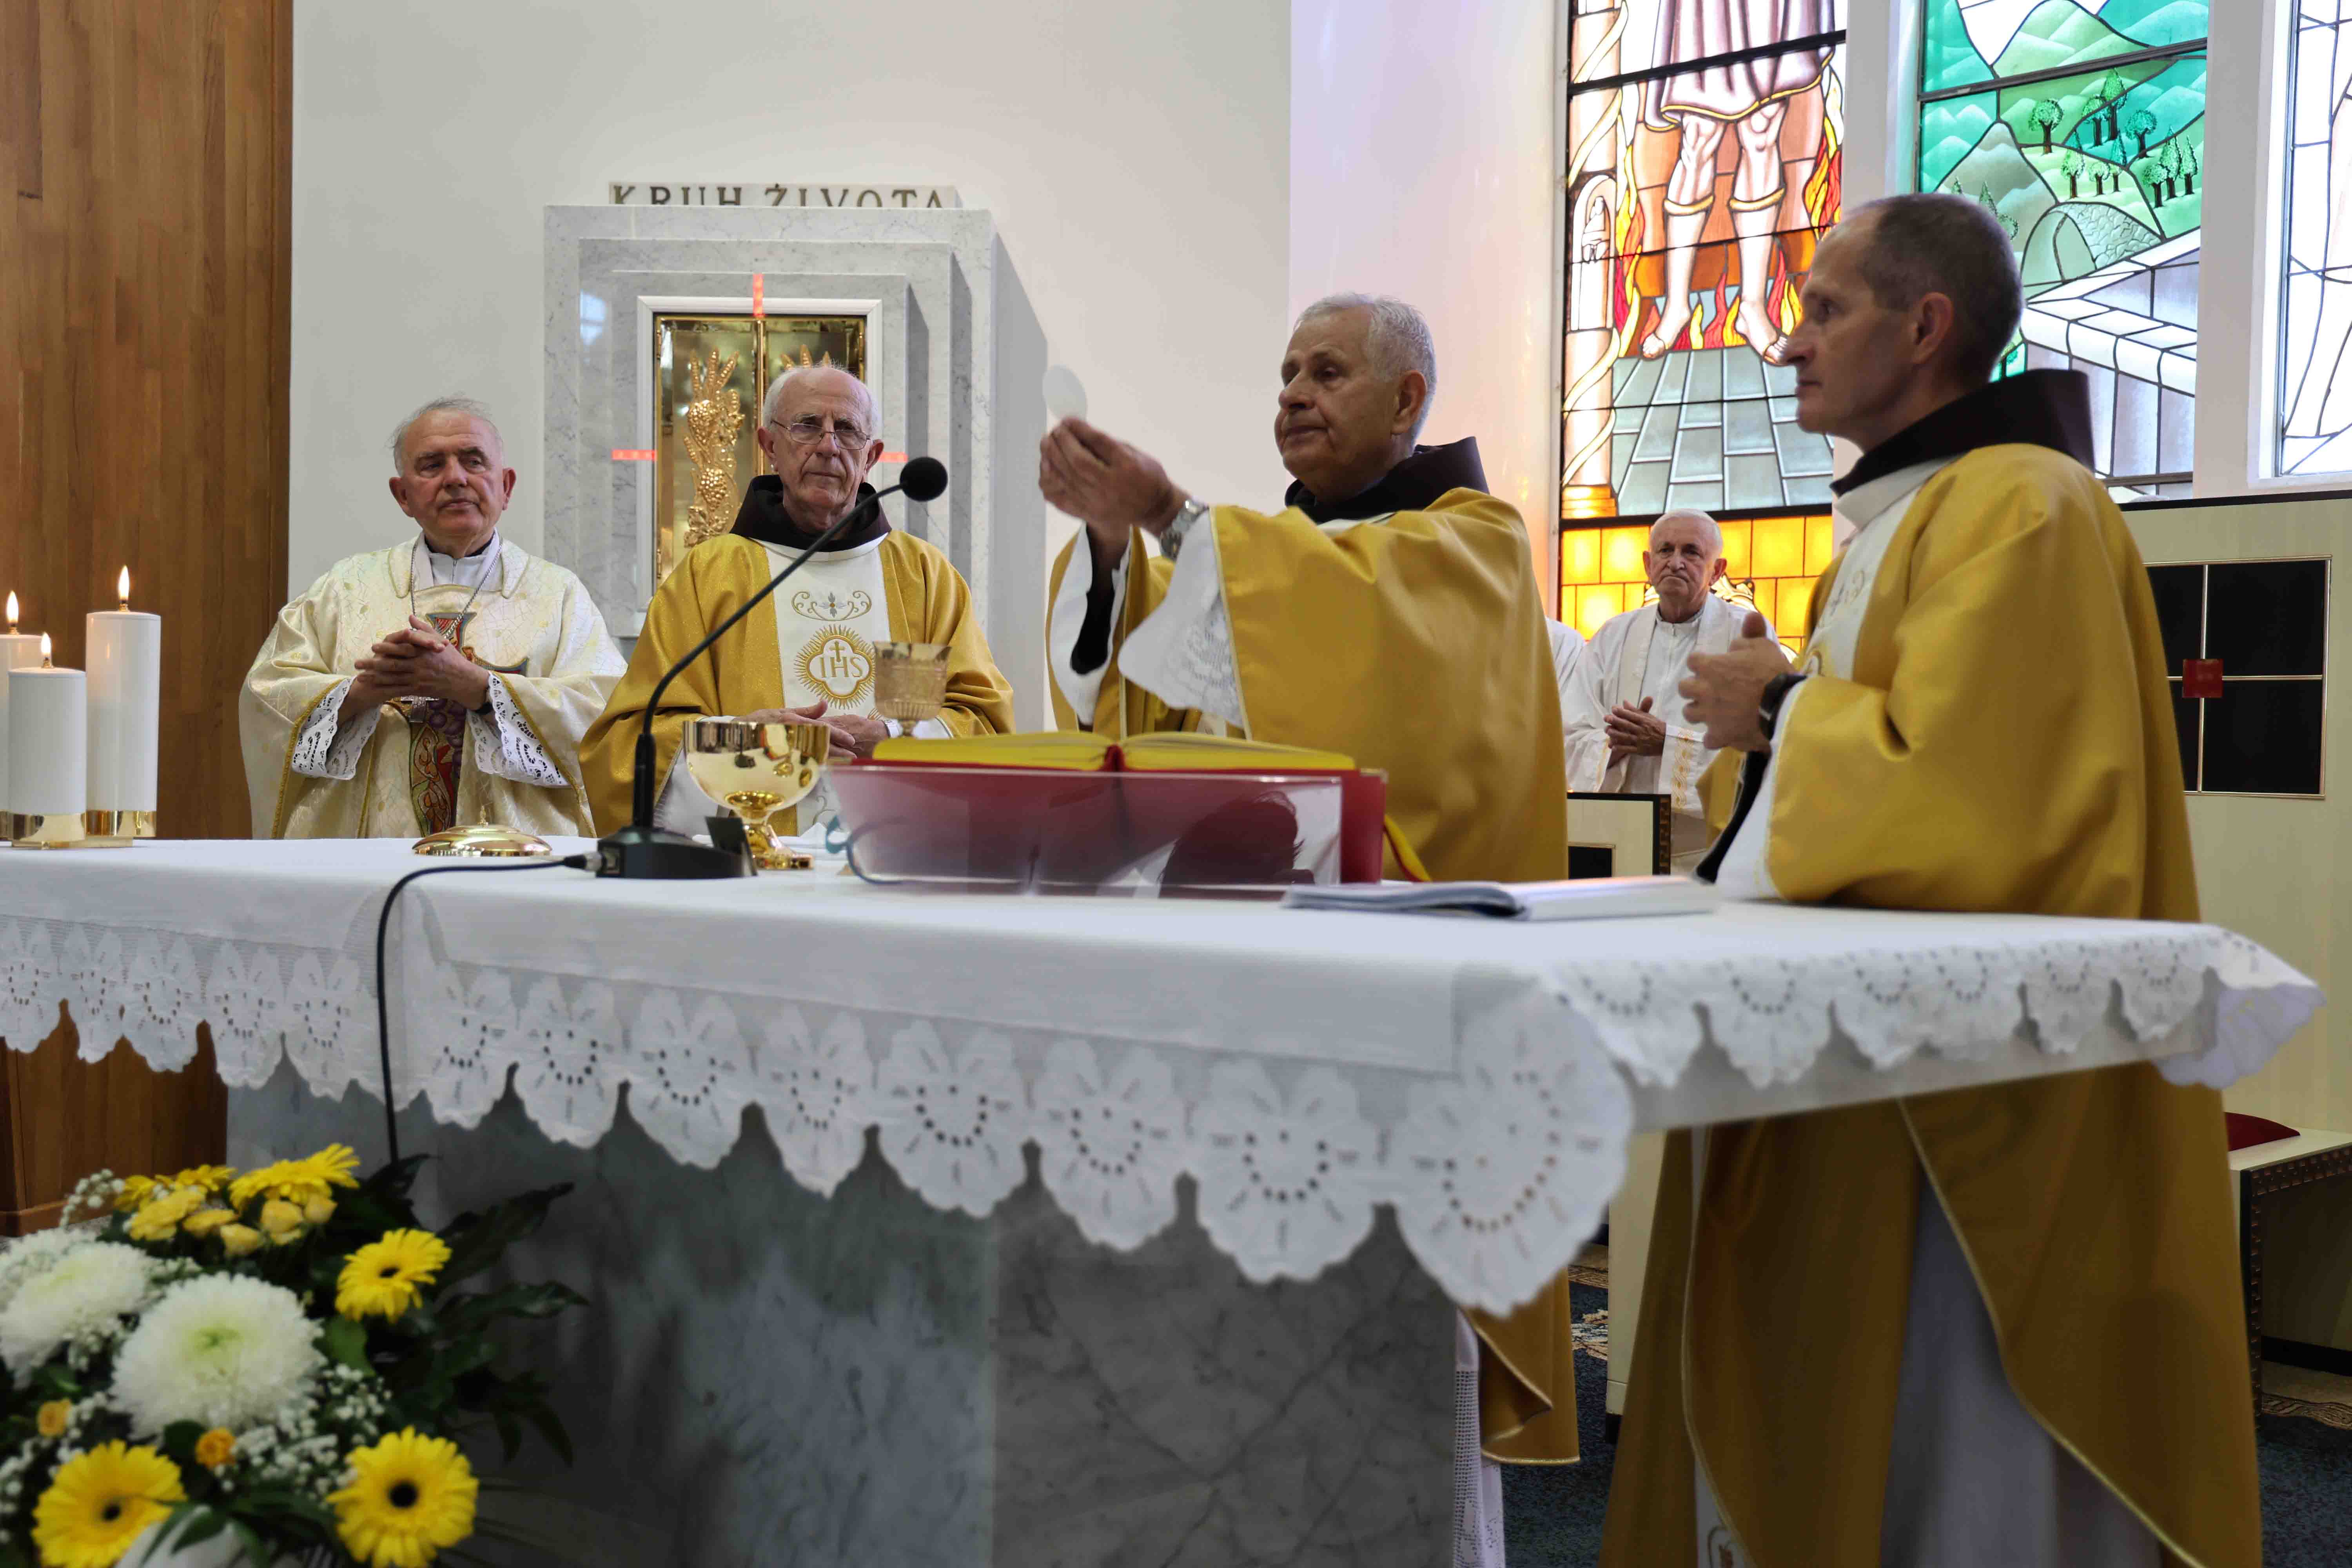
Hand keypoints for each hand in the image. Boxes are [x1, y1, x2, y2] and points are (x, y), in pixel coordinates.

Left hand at [352, 616, 490, 709]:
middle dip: (373, 665)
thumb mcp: (440, 640)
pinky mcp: (418, 690)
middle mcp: (418, 666)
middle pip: (392, 665)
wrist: (463, 680)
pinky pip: (399, 690)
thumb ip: (424, 629)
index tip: (373, 647)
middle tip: (357, 663)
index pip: (401, 649)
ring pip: (392, 679)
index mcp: (423, 652)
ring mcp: (417, 679)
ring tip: (359, 677)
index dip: (386, 649)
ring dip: (374, 678)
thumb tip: (410, 617)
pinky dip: (385, 690)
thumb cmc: (452, 658)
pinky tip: (374, 689)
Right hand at [744, 700, 890, 760]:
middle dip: (838, 751)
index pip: (821, 728)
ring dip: (830, 759)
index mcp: (795, 722)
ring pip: (813, 754)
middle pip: (820, 744)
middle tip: (853, 757)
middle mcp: (793, 735)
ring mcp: (787, 748)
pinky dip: (815, 764)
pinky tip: (826, 767)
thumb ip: (806, 711)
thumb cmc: (762, 720)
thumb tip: (825, 703)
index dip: (837, 735)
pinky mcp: (782, 757)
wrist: (738, 734)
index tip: (851, 741)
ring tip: (845, 763)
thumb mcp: (784, 711)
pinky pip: (802, 762)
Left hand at [1038, 418, 1185, 550]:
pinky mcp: (1088, 513)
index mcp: (1127, 466)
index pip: (1098, 442)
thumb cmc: (1146, 476)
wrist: (1154, 509)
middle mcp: (1111, 485)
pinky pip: (1060, 498)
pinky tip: (1046, 467)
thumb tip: (1079, 430)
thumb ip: (1109, 444)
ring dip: (1051, 457)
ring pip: (1066, 478)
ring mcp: (1098, 502)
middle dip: (1061, 441)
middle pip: (1077, 460)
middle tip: (1055, 430)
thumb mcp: (1135, 454)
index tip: (1068, 419)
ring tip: (1046, 443)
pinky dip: (1049, 481)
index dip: (1079, 428)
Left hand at [1603, 697, 1667, 759]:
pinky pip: (1629, 749)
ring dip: (1616, 734)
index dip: (1622, 712)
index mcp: (1644, 721)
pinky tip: (1612, 746)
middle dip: (1616, 721)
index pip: (1632, 716)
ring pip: (1626, 737)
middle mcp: (1642, 730)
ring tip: (1608, 731)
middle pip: (1627, 725)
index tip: (1613, 708)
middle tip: (1606, 718)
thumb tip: (1624, 702)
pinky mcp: (1640, 750)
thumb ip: (1635, 710)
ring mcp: (1641, 741)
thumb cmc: (1656, 727)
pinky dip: (1621, 748)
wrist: (1668, 741)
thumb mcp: (1648, 717)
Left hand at [1678, 612, 1791, 752]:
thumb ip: (1752, 631)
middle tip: (1712, 690)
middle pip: (1684, 688)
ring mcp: (1708, 715)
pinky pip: (1707, 740)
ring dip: (1700, 712)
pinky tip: (1725, 734)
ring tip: (1716, 712)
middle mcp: (1702, 690)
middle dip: (1695, 688)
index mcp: (1710, 667)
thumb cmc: (1773, 672)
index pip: (1693, 661)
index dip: (1703, 663)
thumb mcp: (1764, 646)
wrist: (1782, 705)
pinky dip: (1715, 737)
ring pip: (1690, 713)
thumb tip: (1749, 616)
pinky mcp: (1718, 735)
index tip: (1714, 667)